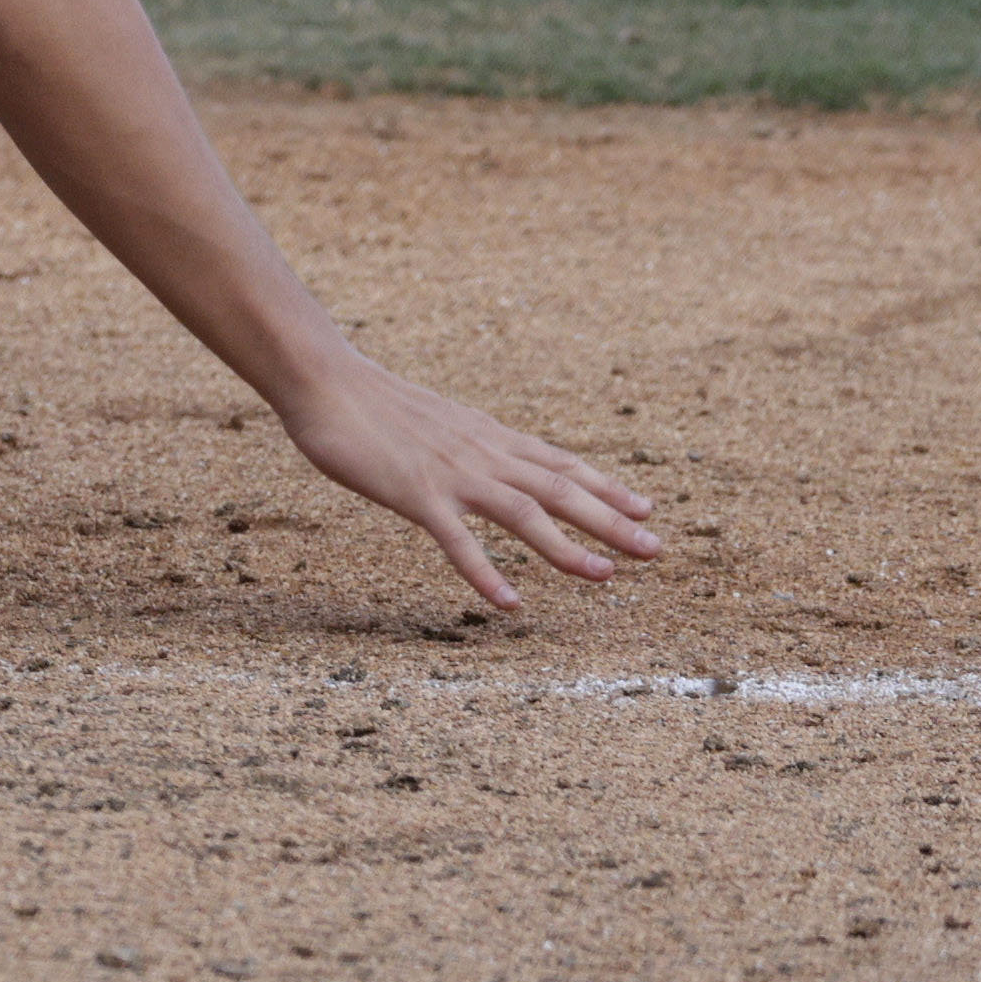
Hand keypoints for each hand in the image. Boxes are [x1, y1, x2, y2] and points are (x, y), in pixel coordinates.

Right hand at [281, 337, 654, 611]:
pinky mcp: (415, 494)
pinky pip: (457, 539)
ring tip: (605, 576)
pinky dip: (486, 571)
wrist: (324, 379)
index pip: (560, 463)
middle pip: (559, 489)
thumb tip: (489, 456)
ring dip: (567, 547)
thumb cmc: (370, 401)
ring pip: (524, 512)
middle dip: (612, 520)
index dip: (606, 487)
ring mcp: (451, 474)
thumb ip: (466, 441)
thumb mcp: (436, 419)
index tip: (646, 507)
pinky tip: (510, 602)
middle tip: (655, 549)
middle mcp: (482, 453)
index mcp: (487, 436)